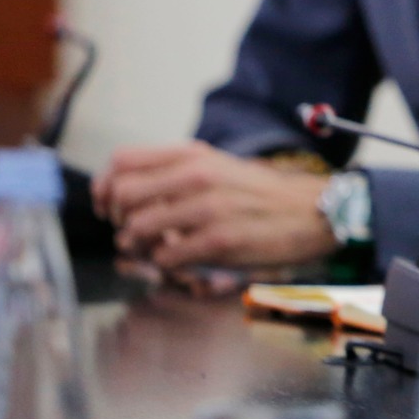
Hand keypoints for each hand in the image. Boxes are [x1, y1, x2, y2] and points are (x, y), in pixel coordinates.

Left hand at [94, 142, 336, 269]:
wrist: (313, 210)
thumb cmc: (261, 194)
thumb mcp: (218, 167)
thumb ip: (175, 173)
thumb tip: (126, 190)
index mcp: (193, 155)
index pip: (121, 162)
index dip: (105, 187)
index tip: (109, 207)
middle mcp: (197, 175)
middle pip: (122, 195)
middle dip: (117, 220)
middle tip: (131, 231)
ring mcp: (208, 208)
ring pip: (137, 229)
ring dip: (137, 246)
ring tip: (153, 249)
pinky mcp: (220, 240)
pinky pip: (166, 256)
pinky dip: (165, 262)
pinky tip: (179, 260)